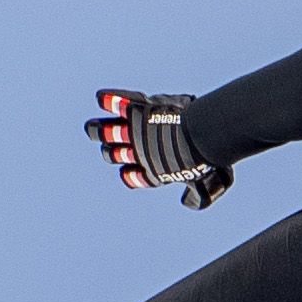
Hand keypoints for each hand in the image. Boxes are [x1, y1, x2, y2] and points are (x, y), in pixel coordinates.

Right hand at [85, 90, 233, 208]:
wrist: (202, 135)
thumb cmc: (207, 160)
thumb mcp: (207, 186)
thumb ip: (199, 198)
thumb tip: (189, 204)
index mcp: (152, 173)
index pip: (130, 176)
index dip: (132, 174)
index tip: (137, 168)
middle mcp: (137, 153)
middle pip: (110, 155)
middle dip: (111, 151)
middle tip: (120, 142)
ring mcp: (134, 130)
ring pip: (102, 131)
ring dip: (98, 129)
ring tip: (94, 128)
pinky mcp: (137, 109)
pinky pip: (116, 102)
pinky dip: (108, 99)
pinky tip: (102, 97)